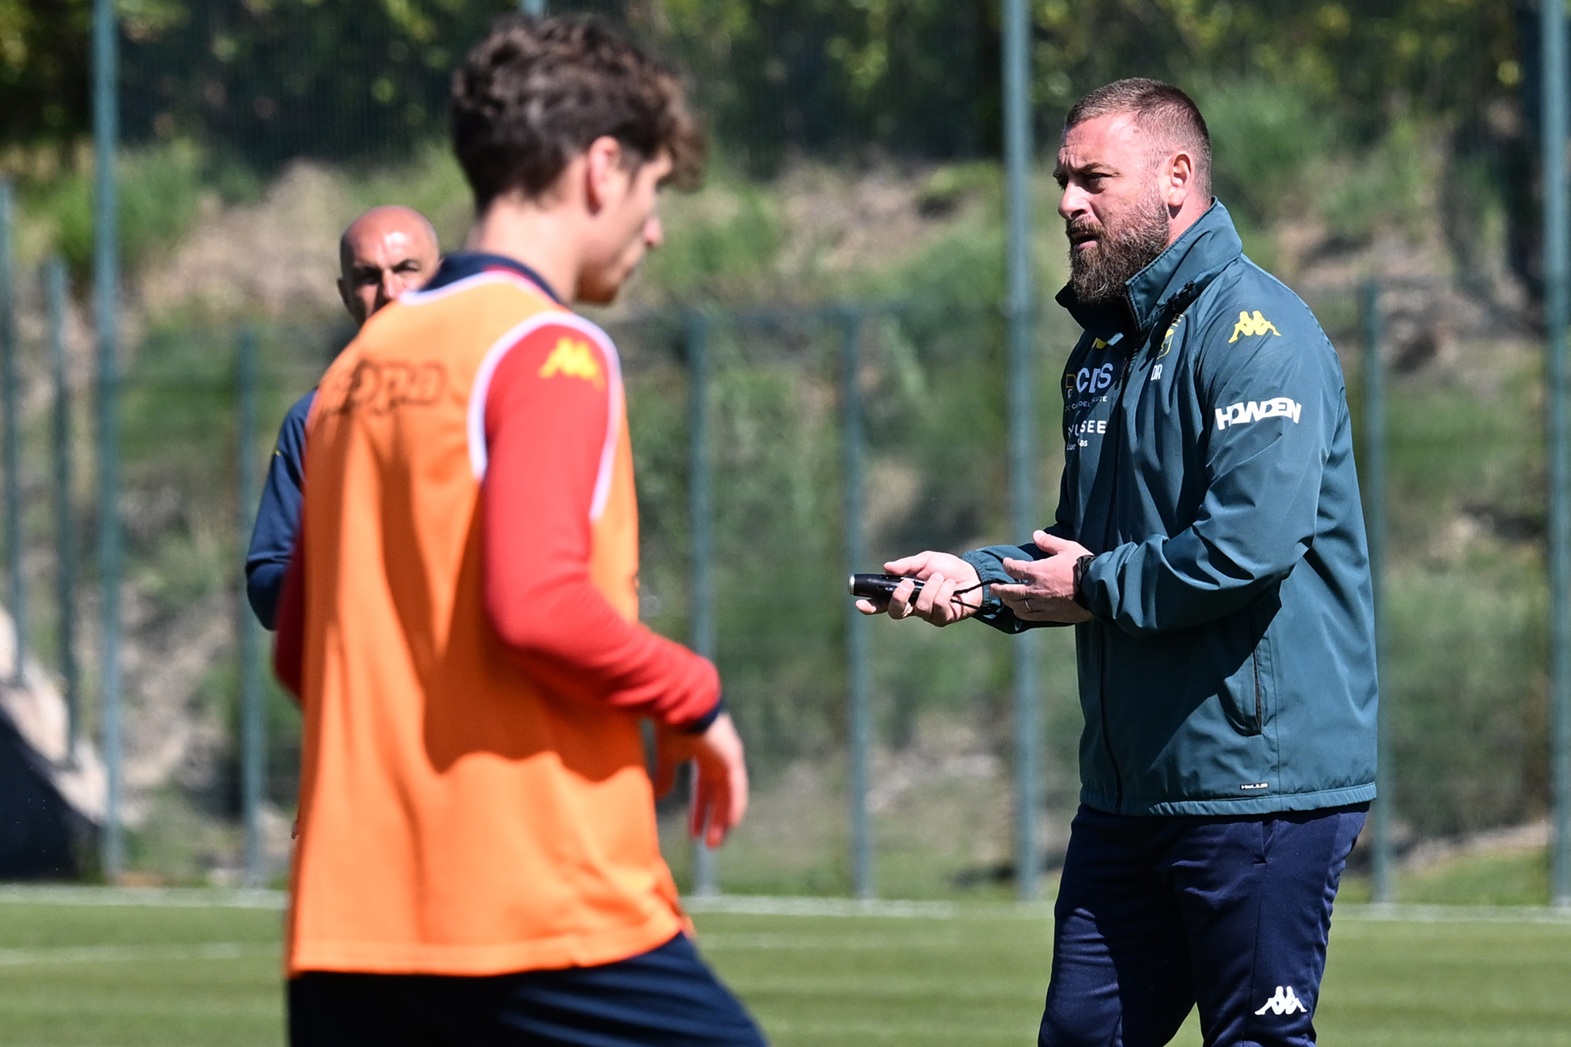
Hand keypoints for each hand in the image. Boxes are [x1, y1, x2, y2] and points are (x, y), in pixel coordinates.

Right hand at [653, 711, 747, 847]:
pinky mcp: (732, 757)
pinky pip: (736, 788)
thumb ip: (665, 775)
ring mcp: (728, 757)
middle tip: (708, 844)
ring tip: (715, 843)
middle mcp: (719, 758)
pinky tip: (730, 825)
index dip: (699, 810)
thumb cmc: (672, 725)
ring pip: (728, 795)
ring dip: (722, 819)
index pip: (704, 789)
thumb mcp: (667, 756)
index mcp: (704, 755)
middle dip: (712, 820)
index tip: (693, 833)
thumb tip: (658, 796)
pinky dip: (734, 806)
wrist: (680, 705)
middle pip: (718, 796)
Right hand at [854, 551, 982, 627]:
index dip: (870, 605)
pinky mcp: (942, 618)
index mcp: (904, 592)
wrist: (973, 574)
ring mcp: (927, 614)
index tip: (860, 604)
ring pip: (920, 607)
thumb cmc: (947, 567)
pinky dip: (944, 591)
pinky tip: (951, 585)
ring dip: (930, 588)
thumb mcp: (926, 560)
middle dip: (899, 598)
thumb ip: (907, 565)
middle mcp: (913, 606)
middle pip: (896, 612)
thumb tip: (887, 567)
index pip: (882, 602)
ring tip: (940, 577)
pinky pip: (938, 607)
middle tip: (908, 583)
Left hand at [991, 530, 1093, 622]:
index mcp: (1038, 571)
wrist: (1098, 588)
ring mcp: (1043, 604)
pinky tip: (1019, 612)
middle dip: (999, 589)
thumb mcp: (1067, 548)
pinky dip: (1022, 614)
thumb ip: (1049, 541)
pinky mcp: (1051, 615)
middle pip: (1010, 591)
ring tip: (1006, 600)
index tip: (1006, 563)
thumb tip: (1036, 534)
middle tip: (993, 587)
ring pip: (1018, 606)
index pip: (1014, 569)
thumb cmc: (1083, 565)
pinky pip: (1031, 617)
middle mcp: (1036, 589)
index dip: (1007, 565)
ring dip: (1009, 602)